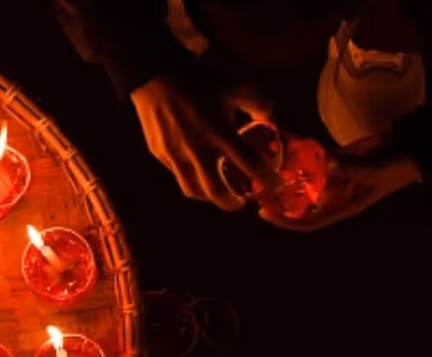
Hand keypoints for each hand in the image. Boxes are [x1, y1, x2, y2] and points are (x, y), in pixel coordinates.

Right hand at [131, 74, 276, 209]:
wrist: (155, 77)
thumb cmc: (197, 82)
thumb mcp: (234, 87)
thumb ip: (257, 103)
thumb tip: (268, 116)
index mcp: (220, 133)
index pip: (249, 165)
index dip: (266, 180)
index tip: (275, 188)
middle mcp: (198, 151)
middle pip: (216, 192)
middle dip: (232, 203)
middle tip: (241, 202)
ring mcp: (176, 156)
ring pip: (193, 190)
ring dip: (208, 196)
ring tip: (216, 191)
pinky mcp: (160, 154)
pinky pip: (178, 173)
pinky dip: (191, 177)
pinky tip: (195, 168)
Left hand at [260, 141, 420, 231]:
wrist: (409, 147)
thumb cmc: (394, 167)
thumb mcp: (371, 171)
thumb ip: (346, 168)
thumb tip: (320, 162)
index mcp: (342, 207)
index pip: (308, 222)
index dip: (285, 221)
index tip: (264, 214)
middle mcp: (333, 196)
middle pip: (300, 203)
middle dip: (279, 199)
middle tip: (256, 188)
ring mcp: (333, 178)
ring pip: (303, 181)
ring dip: (285, 176)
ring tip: (263, 168)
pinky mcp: (335, 160)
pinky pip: (312, 160)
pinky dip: (299, 155)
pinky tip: (282, 147)